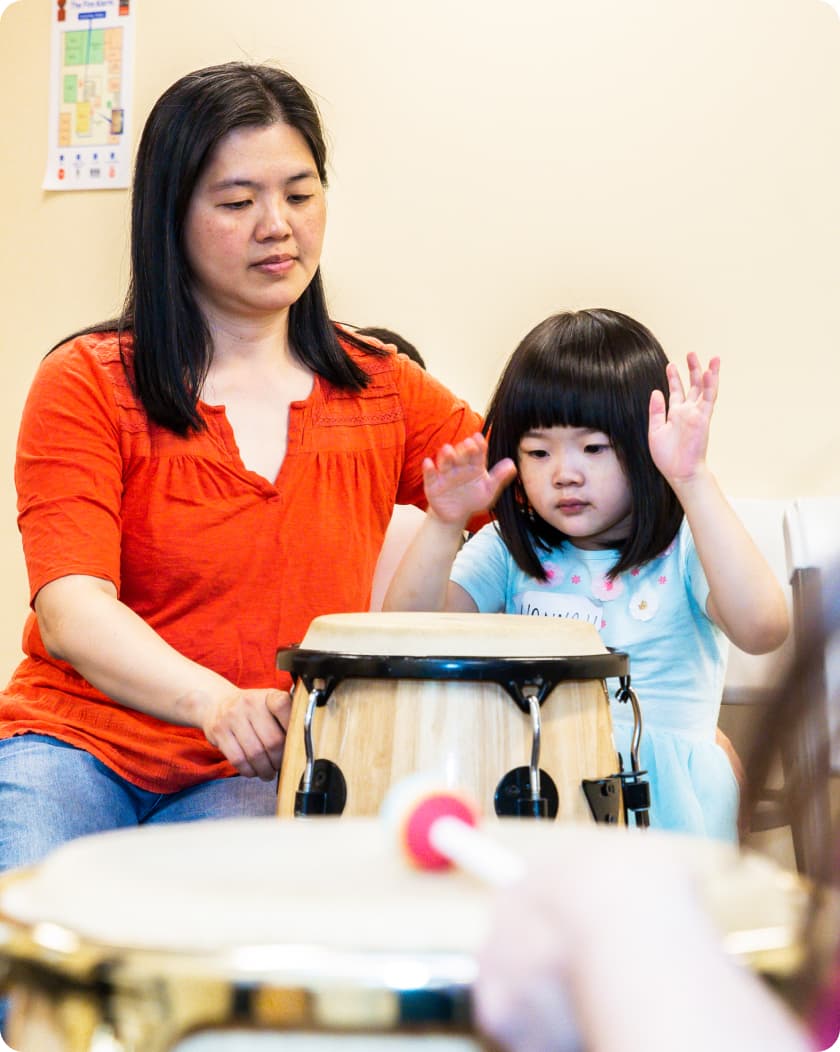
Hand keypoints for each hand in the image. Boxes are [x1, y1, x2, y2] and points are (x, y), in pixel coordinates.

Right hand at [190, 687, 290, 779]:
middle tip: (280, 765)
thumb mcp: (269, 704)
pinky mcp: (219, 732)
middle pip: (272, 740)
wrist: (217, 703)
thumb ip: (286, 717)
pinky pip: (238, 759)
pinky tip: (253, 770)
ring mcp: (232, 717)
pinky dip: (249, 770)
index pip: (284, 707)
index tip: (295, 744)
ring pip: (255, 754)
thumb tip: (302, 742)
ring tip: (268, 772)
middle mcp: (250, 703)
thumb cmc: (251, 709)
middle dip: (279, 760)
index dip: (292, 729)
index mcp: (268, 696)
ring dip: (265, 769)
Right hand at [423, 432, 515, 525]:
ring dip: (446, 455)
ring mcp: (445, 473)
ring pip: (445, 461)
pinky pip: (430, 474)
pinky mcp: (433, 483)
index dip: (478, 445)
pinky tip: (428, 463)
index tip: (479, 438)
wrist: (456, 516)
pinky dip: (428, 468)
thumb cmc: (473, 500)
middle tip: (468, 444)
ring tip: (448, 450)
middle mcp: (459, 466)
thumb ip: (499, 477)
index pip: (477, 452)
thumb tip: (512, 465)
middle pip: (461, 454)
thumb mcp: (488, 491)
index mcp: (474, 465)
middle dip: (464, 449)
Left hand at [648, 354, 719, 485]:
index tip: (671, 365)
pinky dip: (710, 385)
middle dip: (692, 370)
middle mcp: (687, 412)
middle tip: (690, 354)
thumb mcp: (655, 431)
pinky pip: (708, 399)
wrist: (679, 472)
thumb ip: (656, 411)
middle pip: (692, 386)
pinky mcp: (704, 418)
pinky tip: (710, 372)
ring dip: (706, 373)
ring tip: (709, 358)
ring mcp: (697, 414)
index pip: (676, 392)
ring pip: (704, 389)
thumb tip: (656, 392)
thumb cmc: (667, 457)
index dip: (674, 378)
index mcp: (675, 414)